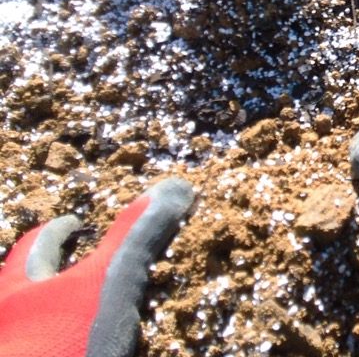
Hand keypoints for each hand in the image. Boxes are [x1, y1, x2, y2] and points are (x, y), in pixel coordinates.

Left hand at [0, 178, 193, 356]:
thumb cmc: (59, 343)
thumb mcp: (106, 284)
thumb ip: (134, 238)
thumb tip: (174, 186)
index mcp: (19, 287)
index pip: (36, 246)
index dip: (57, 232)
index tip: (73, 223)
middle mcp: (6, 318)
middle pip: (22, 287)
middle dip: (49, 276)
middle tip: (76, 267)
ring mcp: (15, 349)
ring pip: (28, 325)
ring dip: (52, 316)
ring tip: (80, 313)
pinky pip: (43, 350)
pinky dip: (61, 345)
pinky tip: (79, 350)